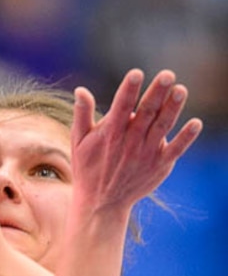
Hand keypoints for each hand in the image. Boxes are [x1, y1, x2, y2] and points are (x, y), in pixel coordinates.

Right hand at [71, 69, 202, 212]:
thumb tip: (81, 90)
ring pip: (162, 127)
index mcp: (110, 133)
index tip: (136, 73)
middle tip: (168, 75)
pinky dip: (186, 138)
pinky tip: (196, 123)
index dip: (129, 90)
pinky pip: (176, 149)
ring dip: (173, 108)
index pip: (120, 107)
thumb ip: (82, 114)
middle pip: (146, 113)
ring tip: (181, 90)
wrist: (102, 202)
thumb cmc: (88, 167)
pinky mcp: (160, 165)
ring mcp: (146, 154)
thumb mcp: (78, 141)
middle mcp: (130, 142)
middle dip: (157, 93)